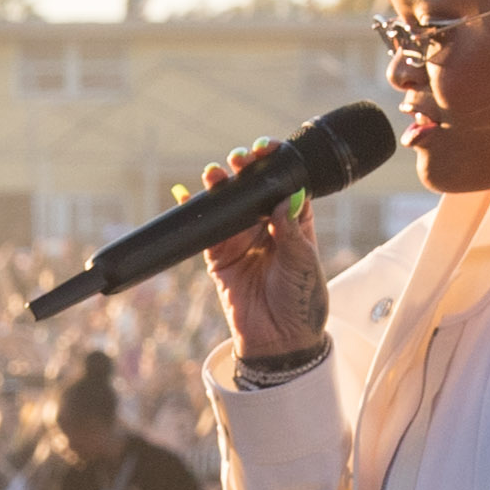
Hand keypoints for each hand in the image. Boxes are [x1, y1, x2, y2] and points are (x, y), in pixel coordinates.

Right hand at [187, 136, 332, 366]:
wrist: (281, 340)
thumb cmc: (301, 300)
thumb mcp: (303, 262)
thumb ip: (290, 231)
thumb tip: (280, 200)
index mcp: (294, 221)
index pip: (284, 183)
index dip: (275, 163)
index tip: (267, 149)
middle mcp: (267, 226)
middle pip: (253, 189)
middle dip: (245, 170)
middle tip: (240, 160)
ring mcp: (242, 240)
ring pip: (228, 205)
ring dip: (220, 186)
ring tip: (214, 173)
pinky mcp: (220, 258)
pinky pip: (205, 231)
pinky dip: (195, 212)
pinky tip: (186, 195)